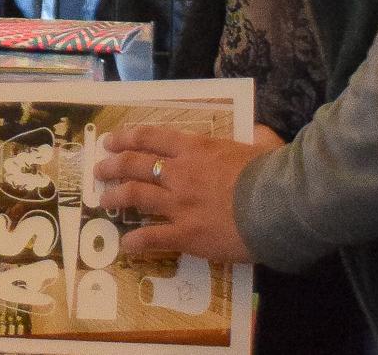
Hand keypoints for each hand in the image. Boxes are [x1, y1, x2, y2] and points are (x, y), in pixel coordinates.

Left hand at [94, 126, 278, 262]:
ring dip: (116, 196)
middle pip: (135, 165)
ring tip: (104, 199)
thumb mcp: (263, 142)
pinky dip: (136, 241)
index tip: (111, 140)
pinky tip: (127, 245)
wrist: (277, 205)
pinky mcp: (186, 234)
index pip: (152, 138)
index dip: (127, 138)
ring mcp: (179, 204)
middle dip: (113, 165)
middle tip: (100, 168)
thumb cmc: (271, 171)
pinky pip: (153, 237)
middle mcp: (180, 173)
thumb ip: (255, 135)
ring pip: (136, 197)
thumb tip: (258, 132)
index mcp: (196, 148)